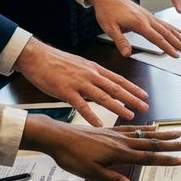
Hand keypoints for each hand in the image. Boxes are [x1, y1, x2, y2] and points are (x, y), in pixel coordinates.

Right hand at [13, 37, 148, 124]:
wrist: (35, 56)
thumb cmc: (56, 61)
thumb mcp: (80, 66)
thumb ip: (93, 77)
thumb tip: (105, 87)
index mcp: (94, 69)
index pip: (119, 79)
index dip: (133, 88)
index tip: (145, 95)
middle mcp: (90, 75)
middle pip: (116, 88)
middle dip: (132, 98)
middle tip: (145, 106)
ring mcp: (79, 83)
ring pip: (103, 96)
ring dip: (118, 107)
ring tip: (130, 115)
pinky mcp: (66, 91)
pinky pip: (81, 105)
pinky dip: (91, 115)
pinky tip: (99, 124)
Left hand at [21, 116, 180, 180]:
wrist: (56, 137)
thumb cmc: (71, 156)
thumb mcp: (91, 173)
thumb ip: (113, 180)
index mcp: (120, 153)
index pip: (149, 157)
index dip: (168, 159)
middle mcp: (122, 141)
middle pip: (153, 143)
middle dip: (173, 143)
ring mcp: (117, 134)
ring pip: (145, 134)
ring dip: (163, 134)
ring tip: (178, 132)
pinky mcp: (110, 130)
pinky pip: (133, 128)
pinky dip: (146, 128)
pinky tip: (152, 127)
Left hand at [86, 0, 180, 57]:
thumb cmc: (107, 10)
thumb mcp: (110, 28)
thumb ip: (120, 41)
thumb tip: (127, 54)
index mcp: (139, 23)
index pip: (157, 38)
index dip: (167, 47)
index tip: (176, 55)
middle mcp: (147, 19)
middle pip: (167, 33)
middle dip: (179, 43)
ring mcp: (149, 16)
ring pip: (168, 27)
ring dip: (179, 36)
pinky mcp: (148, 15)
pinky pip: (164, 23)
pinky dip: (173, 28)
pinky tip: (179, 32)